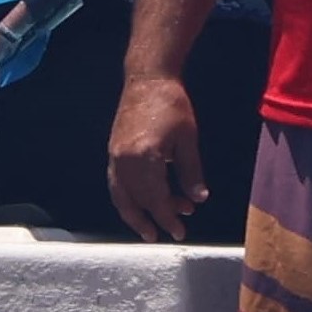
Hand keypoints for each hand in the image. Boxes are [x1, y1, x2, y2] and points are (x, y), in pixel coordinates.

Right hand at [107, 69, 207, 242]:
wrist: (147, 78)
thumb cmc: (172, 104)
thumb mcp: (188, 140)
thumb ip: (192, 172)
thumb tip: (199, 199)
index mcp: (145, 157)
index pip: (156, 198)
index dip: (168, 218)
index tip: (179, 232)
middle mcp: (124, 160)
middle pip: (137, 201)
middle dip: (154, 219)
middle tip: (171, 233)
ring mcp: (115, 156)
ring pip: (121, 196)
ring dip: (134, 215)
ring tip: (149, 229)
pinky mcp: (112, 151)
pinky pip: (116, 184)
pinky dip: (126, 199)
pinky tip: (138, 204)